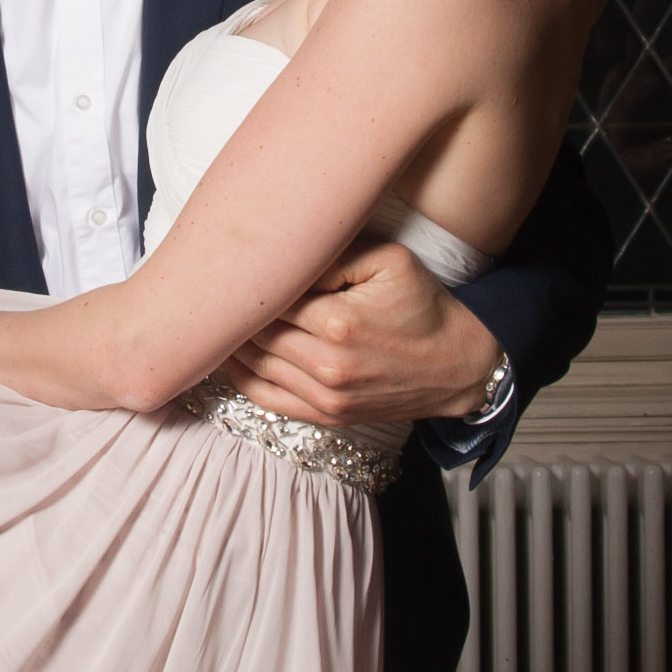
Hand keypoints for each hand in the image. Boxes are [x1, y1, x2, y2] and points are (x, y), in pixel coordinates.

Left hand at [223, 240, 506, 428]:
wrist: (456, 364)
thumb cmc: (421, 306)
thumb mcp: (390, 261)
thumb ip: (334, 255)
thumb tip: (283, 257)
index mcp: (338, 322)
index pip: (270, 297)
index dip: (250, 279)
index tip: (234, 263)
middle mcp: (328, 365)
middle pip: (256, 332)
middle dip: (235, 310)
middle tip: (216, 286)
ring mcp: (325, 397)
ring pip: (254, 364)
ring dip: (231, 341)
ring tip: (214, 316)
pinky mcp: (325, 416)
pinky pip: (265, 398)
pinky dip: (240, 376)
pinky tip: (228, 355)